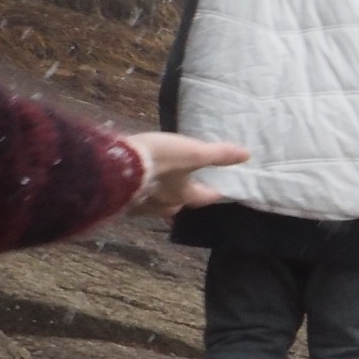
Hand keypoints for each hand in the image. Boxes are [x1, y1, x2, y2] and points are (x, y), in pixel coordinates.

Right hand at [122, 132, 249, 218]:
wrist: (112, 167)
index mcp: (183, 196)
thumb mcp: (192, 153)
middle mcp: (162, 206)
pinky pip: (133, 201)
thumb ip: (218, 154)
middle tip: (185, 190)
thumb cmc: (157, 161)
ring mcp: (139, 206)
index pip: (204, 198)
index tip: (218, 190)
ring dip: (159, 199)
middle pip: (177, 205)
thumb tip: (247, 155)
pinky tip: (132, 188)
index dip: (212, 193)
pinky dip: (137, 195)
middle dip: (182, 199)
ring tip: (159, 189)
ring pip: (154, 206)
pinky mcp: (118, 201)